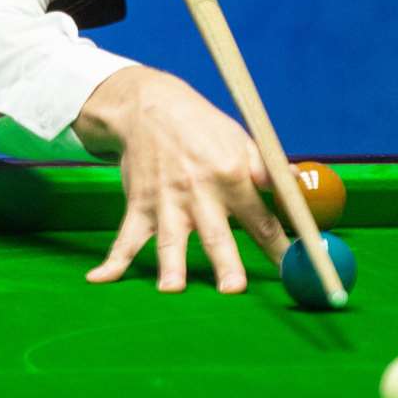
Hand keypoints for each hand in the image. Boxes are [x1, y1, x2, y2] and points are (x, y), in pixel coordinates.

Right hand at [73, 66, 288, 292]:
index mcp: (230, 174)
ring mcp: (166, 201)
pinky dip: (111, 261)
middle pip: (215, 233)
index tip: (295, 269)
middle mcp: (198, 191)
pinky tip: (99, 280)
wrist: (150, 108)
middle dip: (225, 262)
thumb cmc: (202, 127)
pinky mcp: (139, 205)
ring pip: (169, 240)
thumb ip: (268, 168)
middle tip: (234, 289)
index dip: (279, 246)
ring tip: (172, 289)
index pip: (260, 219)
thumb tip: (298, 186)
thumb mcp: (241, 139)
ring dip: (170, 265)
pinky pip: (124, 237)